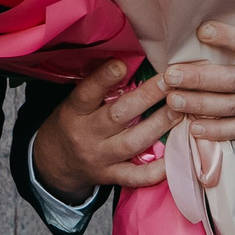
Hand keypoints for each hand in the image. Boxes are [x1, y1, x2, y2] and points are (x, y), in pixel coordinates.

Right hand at [32, 59, 172, 200]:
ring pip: (132, 143)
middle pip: (117, 116)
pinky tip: (175, 155)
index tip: (123, 64)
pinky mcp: (110, 176)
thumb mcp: (74, 103)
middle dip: (146, 98)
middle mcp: (86, 135)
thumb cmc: (72, 123)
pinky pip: (135, 176)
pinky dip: (156, 171)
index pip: (86, 93)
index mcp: (74, 112)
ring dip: (159, 126)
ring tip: (181, 110)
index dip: (103, 79)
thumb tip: (127, 58)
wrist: (53, 164)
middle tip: (169, 82)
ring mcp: (99, 158)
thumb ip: (97, 87)